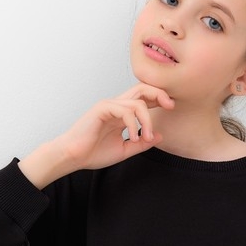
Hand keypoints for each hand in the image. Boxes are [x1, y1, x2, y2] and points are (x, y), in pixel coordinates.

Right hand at [18, 83, 173, 187]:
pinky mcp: (101, 109)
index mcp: (122, 114)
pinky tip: (133, 137)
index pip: (144, 98)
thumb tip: (160, 136)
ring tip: (146, 137)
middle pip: (142, 89)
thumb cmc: (94, 153)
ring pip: (137, 102)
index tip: (171, 108)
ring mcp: (109, 106)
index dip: (160, 99)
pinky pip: (125, 110)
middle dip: (159, 94)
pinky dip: (134, 124)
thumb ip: (142, 143)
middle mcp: (117, 106)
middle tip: (170, 106)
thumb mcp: (125, 150)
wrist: (73, 157)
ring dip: (147, 120)